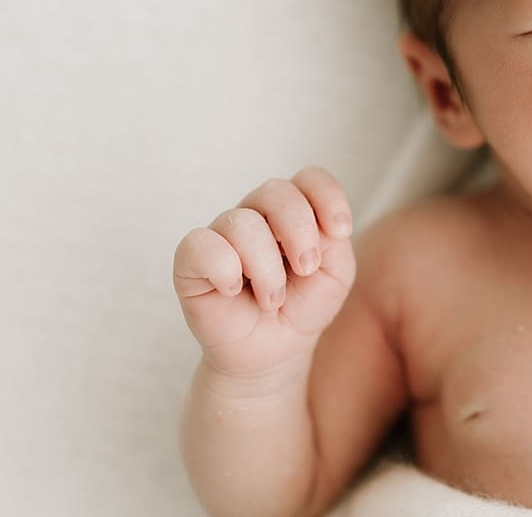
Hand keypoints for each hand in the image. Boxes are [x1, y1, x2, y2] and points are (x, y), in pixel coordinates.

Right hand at [173, 167, 356, 379]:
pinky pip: (199, 245)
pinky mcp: (191, 261)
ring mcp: (222, 234)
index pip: (308, 179)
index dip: (327, 197)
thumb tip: (317, 224)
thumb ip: (334, 242)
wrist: (273, 351)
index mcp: (293, 211)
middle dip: (298, 230)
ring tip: (272, 298)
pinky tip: (233, 291)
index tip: (340, 232)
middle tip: (306, 268)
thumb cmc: (303, 306)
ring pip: (241, 223)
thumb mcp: (335, 274)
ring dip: (267, 268)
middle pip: (275, 192)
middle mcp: (256, 214)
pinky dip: (224, 269)